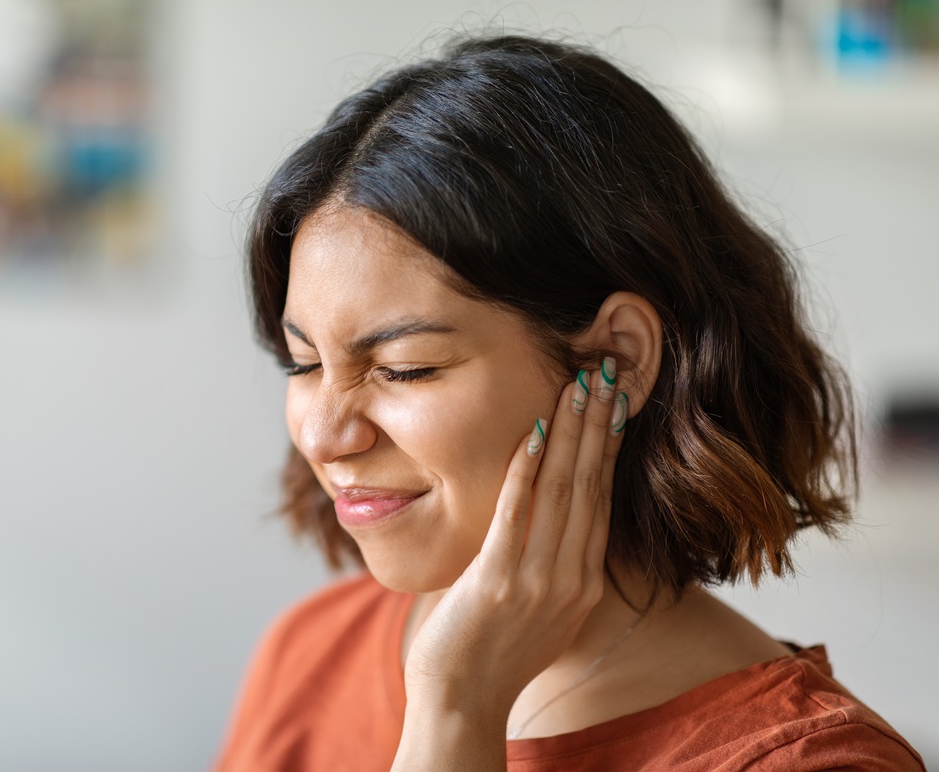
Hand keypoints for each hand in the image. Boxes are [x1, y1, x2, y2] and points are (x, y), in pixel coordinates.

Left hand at [393, 359, 626, 769]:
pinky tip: (534, 432)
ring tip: (579, 386)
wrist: (462, 703)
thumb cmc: (491, 653)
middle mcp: (570, 578)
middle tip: (606, 373)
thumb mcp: (539, 609)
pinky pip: (517, 514)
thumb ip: (551, 565)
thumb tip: (549, 520)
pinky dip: (526, 470)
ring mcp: (537, 581)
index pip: (602, 499)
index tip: (614, 402)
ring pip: (562, 491)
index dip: (608, 446)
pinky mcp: (497, 582)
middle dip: (598, 424)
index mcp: (583, 582)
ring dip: (570, 432)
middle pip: (591, 485)